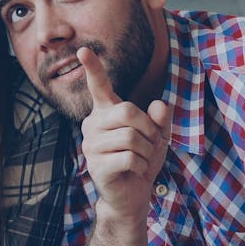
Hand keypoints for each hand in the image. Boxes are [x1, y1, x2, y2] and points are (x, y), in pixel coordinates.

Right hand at [78, 47, 170, 220]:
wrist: (132, 196)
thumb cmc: (142, 161)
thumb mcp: (158, 136)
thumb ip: (161, 119)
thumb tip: (160, 105)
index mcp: (105, 113)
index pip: (98, 86)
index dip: (92, 68)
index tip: (83, 49)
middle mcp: (93, 125)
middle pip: (128, 111)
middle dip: (149, 129)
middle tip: (150, 144)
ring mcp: (91, 146)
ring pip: (131, 137)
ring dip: (147, 151)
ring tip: (142, 160)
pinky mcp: (96, 166)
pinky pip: (130, 157)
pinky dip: (142, 165)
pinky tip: (135, 171)